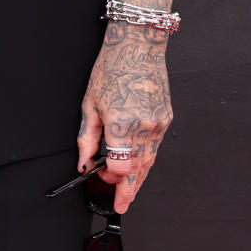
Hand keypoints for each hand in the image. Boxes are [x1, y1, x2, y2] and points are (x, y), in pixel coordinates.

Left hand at [77, 26, 172, 212]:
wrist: (138, 46)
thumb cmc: (112, 69)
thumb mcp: (90, 103)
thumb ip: (87, 137)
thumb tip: (84, 161)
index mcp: (122, 124)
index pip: (120, 167)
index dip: (110, 178)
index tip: (101, 177)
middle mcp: (144, 127)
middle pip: (138, 171)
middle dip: (129, 191)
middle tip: (121, 204)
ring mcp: (159, 124)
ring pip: (150, 162)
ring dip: (138, 177)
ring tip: (128, 189)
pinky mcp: (166, 119)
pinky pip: (156, 146)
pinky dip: (146, 157)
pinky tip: (136, 162)